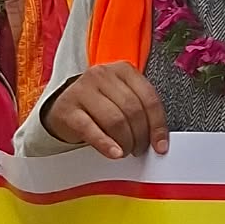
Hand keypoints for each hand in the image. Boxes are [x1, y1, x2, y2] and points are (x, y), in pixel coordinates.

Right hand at [41, 63, 170, 159]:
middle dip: (140, 136)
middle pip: (133, 110)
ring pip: (115, 120)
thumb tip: (158, 139)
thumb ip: (141, 112)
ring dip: (125, 142)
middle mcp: (103, 75)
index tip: (160, 146)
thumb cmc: (99, 105)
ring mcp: (83, 90)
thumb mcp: (122, 100)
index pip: (149, 98)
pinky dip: (106, 144)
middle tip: (139, 149)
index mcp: (123, 70)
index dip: (158, 126)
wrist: (64, 108)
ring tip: (125, 151)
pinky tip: (114, 153)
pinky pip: (90, 129)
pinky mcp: (68, 109)